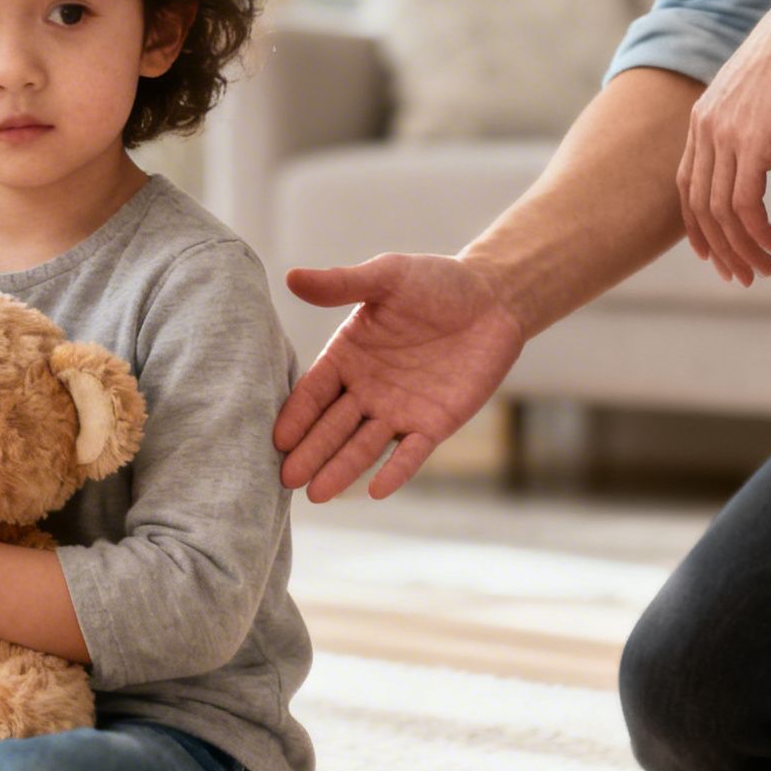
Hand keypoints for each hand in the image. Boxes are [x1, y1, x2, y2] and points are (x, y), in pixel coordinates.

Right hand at [273, 253, 524, 501]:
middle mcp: (366, 389)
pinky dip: (396, 471)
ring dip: (341, 468)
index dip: (297, 415)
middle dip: (310, 452)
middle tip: (286, 480)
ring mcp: (399, 410)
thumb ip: (341, 284)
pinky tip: (378, 491)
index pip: (314, 392)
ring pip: (364, 445)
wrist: (493, 299)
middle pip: (332, 426)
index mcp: (348, 356)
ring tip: (317, 494)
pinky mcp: (434, 425)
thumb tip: (291, 277)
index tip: (277, 439)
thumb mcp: (386, 276)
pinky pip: (411, 453)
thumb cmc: (435, 282)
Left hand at [678, 0, 770, 284]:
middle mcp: (705, 128)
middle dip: (718, 246)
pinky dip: (753, 231)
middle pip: (698, 204)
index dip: (698, 222)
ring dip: (739, 247)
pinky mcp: (748, 141)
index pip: (689, 183)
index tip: (713, 254)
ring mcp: (723, 134)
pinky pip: (742, 202)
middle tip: (739, 277)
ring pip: (719, 209)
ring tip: (760, 271)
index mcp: (706, 118)